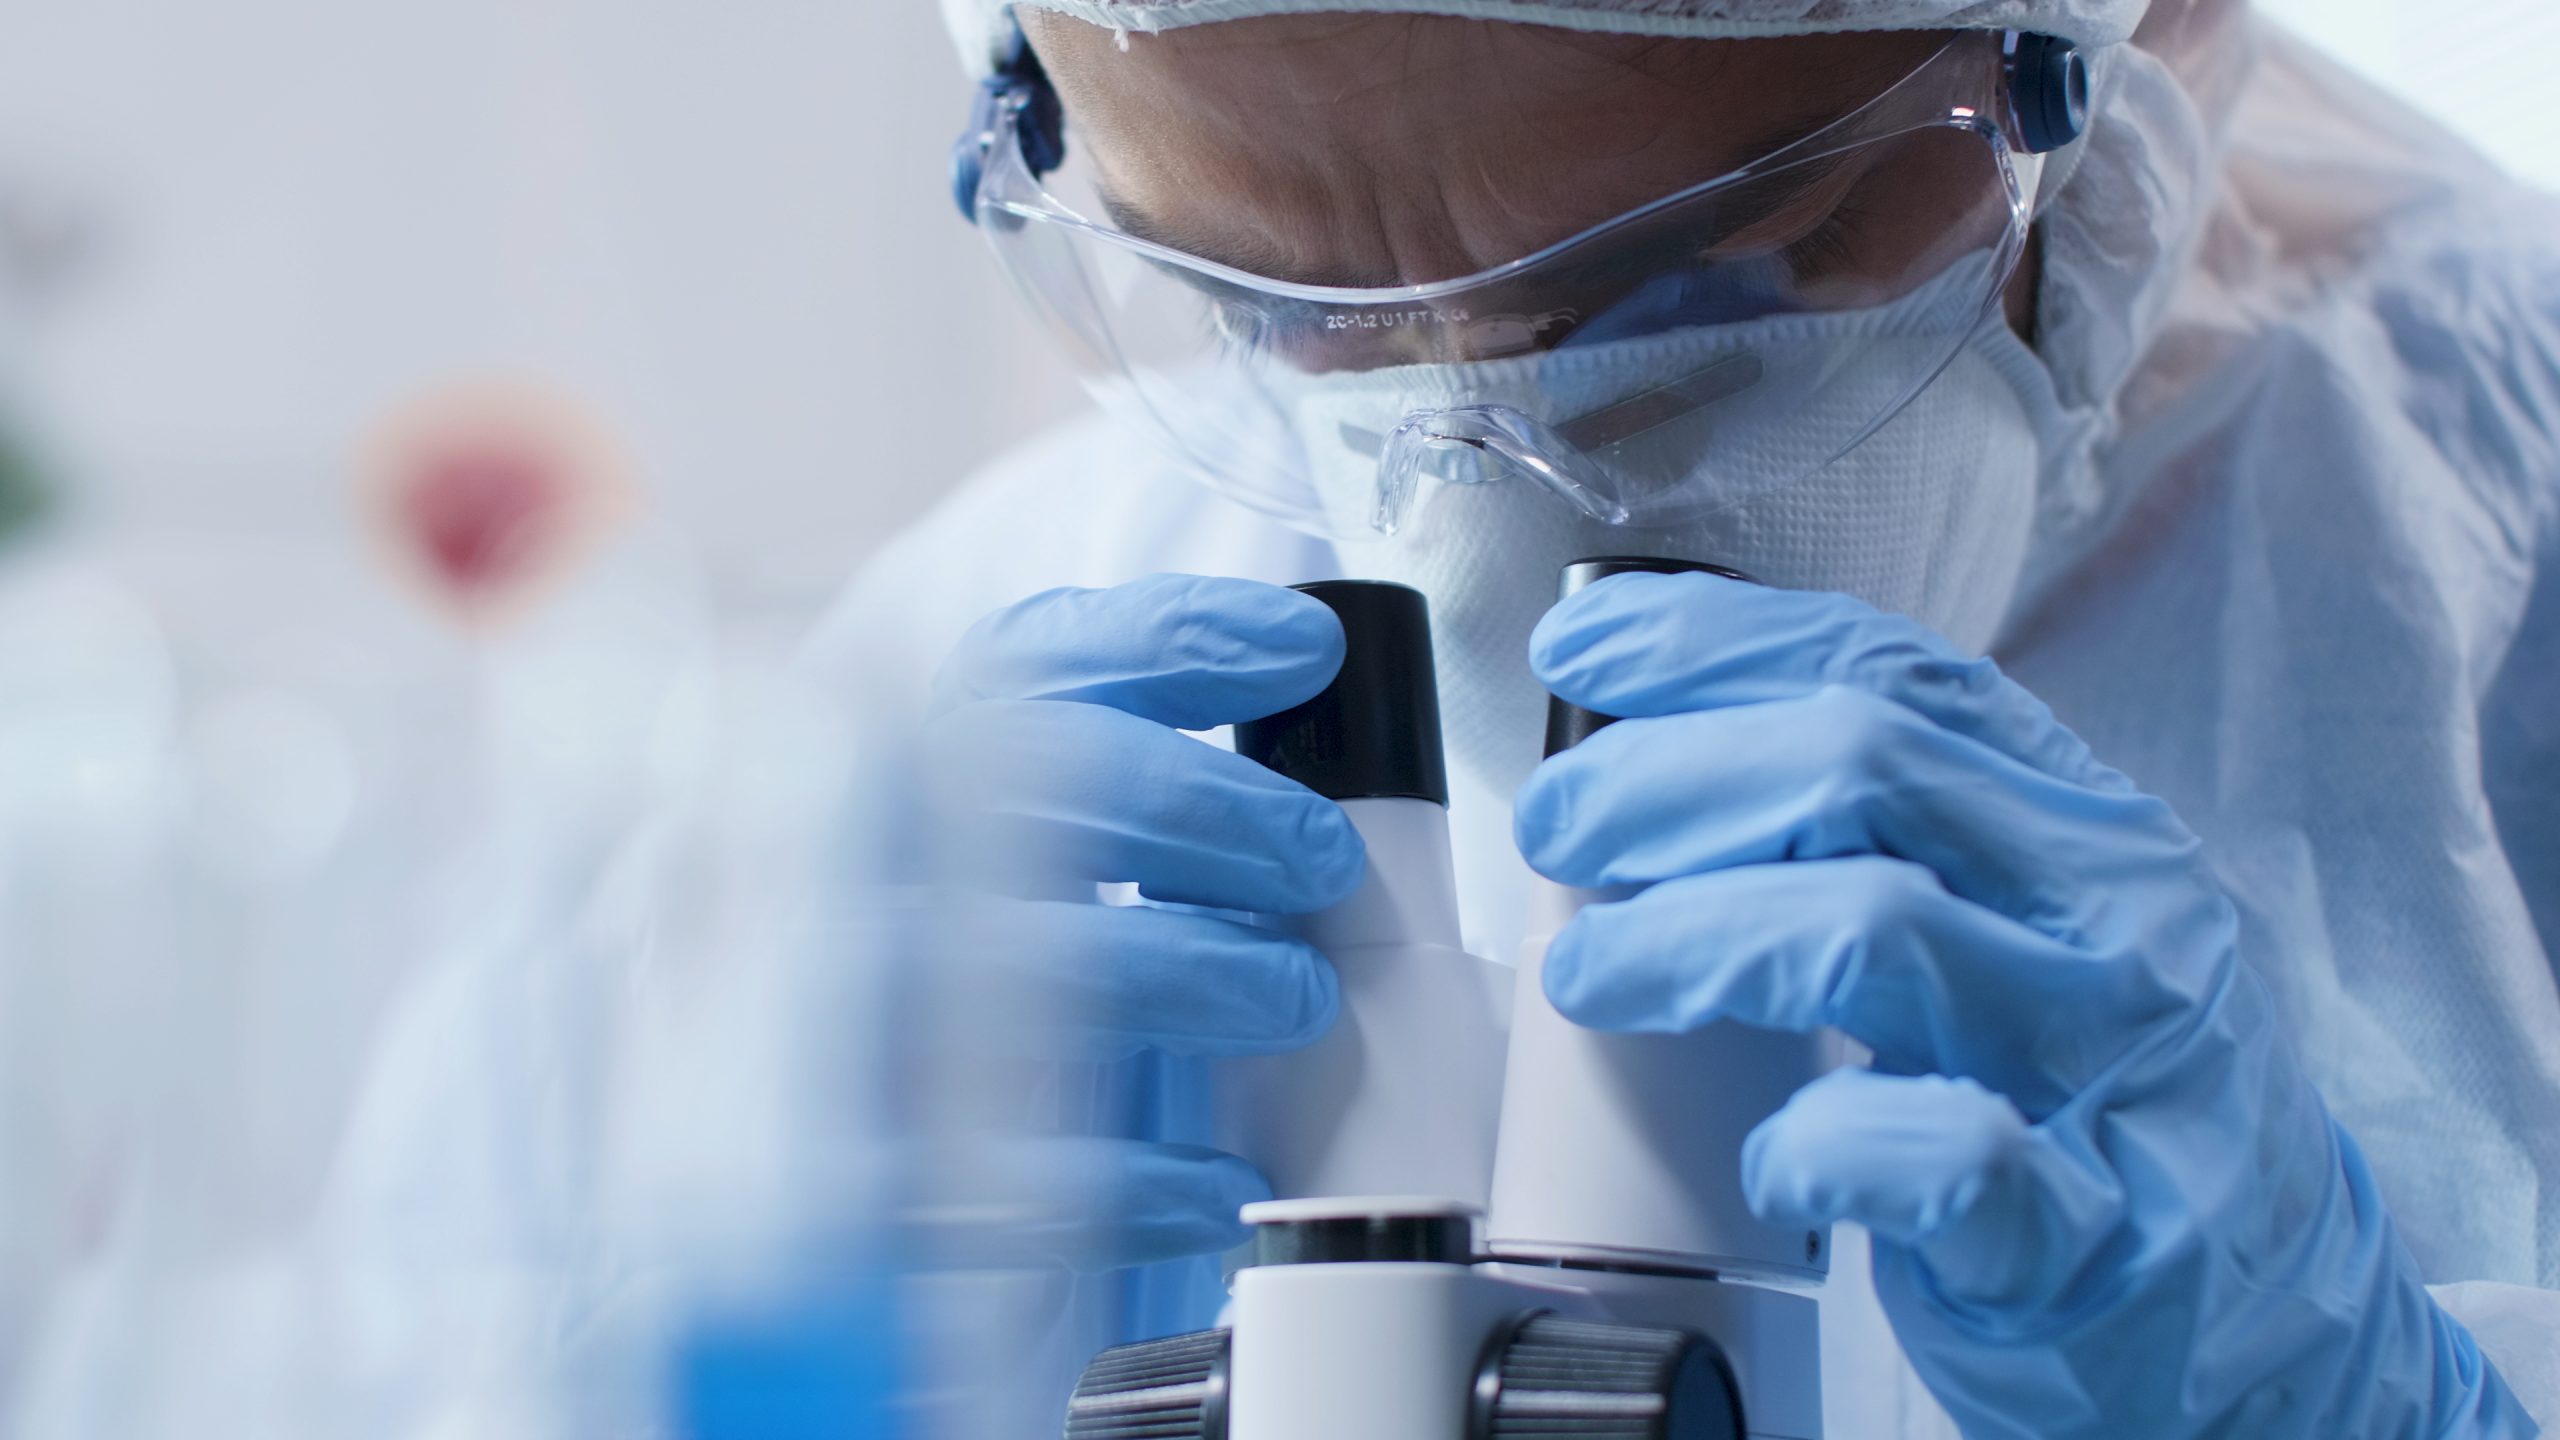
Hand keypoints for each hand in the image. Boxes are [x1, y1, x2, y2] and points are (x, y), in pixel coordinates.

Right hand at [918, 574, 1360, 1270]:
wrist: (799, 1177)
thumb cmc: (968, 980)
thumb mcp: (1017, 848)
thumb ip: (1119, 763)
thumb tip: (1307, 658)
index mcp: (899, 776)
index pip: (1027, 662)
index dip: (1174, 637)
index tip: (1307, 648)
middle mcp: (855, 878)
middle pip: (1035, 788)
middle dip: (1209, 810)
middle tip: (1323, 860)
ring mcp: (854, 1028)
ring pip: (1040, 969)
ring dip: (1201, 971)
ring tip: (1296, 998)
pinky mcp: (871, 1188)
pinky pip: (1023, 1180)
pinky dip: (1148, 1179)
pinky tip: (1228, 1179)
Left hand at [1514, 572, 2533, 1437]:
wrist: (2278, 1321)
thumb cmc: (2092, 1103)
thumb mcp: (2012, 925)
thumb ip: (1882, 838)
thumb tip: (1659, 769)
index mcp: (2081, 821)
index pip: (1892, 673)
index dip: (1719, 644)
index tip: (1585, 644)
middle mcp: (2110, 912)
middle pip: (1862, 763)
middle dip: (1672, 779)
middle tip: (1559, 828)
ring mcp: (2112, 1065)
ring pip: (1877, 926)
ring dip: (1697, 936)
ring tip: (1589, 972)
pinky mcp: (2095, 1230)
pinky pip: (1945, 1151)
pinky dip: (1827, 1141)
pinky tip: (1768, 1152)